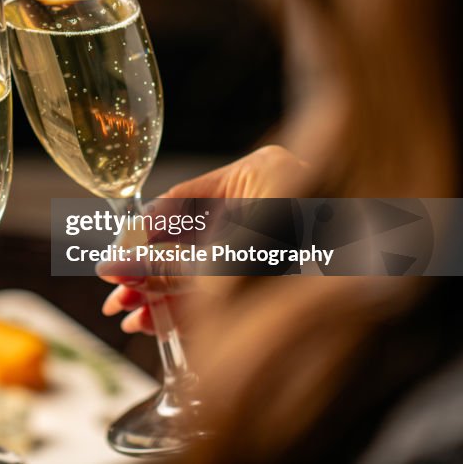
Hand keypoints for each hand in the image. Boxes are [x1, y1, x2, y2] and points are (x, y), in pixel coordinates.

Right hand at [100, 145, 308, 333]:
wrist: (384, 282)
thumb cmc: (318, 261)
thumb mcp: (230, 256)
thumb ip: (169, 261)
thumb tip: (113, 266)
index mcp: (259, 174)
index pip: (180, 200)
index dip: (141, 234)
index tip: (112, 262)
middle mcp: (264, 201)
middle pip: (185, 237)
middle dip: (146, 271)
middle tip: (115, 296)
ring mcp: (272, 236)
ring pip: (200, 265)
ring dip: (160, 293)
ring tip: (127, 317)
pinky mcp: (277, 272)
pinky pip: (221, 286)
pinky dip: (188, 304)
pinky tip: (155, 321)